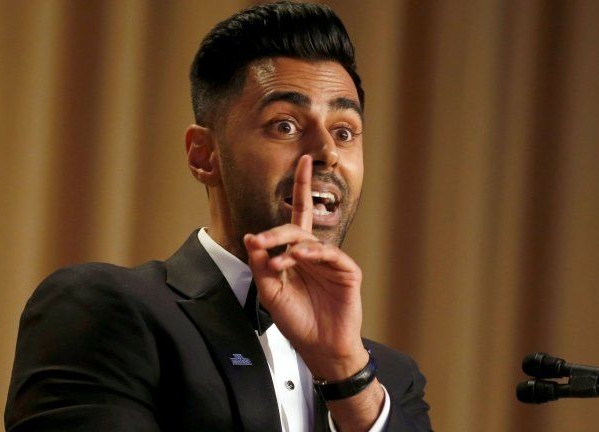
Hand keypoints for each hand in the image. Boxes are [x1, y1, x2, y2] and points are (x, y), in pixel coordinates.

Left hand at [243, 155, 367, 379]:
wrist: (320, 348)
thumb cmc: (297, 321)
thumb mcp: (271, 293)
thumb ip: (262, 266)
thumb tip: (251, 238)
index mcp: (297, 253)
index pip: (297, 215)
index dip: (301, 187)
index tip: (303, 160)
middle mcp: (314, 252)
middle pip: (299, 225)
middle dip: (277, 231)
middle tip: (261, 242)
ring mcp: (331, 261)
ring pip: (310, 241)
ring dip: (290, 249)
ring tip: (278, 263)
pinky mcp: (347, 271)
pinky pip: (330, 255)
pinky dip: (314, 255)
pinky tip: (300, 258)